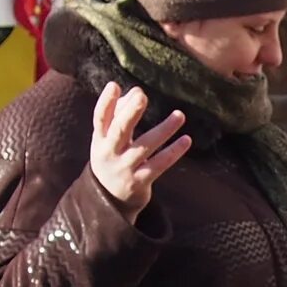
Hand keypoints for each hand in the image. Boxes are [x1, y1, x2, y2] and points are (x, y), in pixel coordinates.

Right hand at [89, 80, 190, 209]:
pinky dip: (173, 152)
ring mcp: (124, 168)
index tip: (114, 85)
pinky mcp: (139, 182)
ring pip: (145, 146)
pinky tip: (186, 140)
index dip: (105, 102)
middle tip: (142, 95)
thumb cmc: (113, 159)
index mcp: (100, 140)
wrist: (110, 202)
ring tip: (180, 115)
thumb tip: (136, 92)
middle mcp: (109, 153)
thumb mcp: (109, 140)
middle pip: (119, 130)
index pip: (100, 118)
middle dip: (130, 113)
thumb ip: (120, 115)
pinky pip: (159, 164)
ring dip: (164, 130)